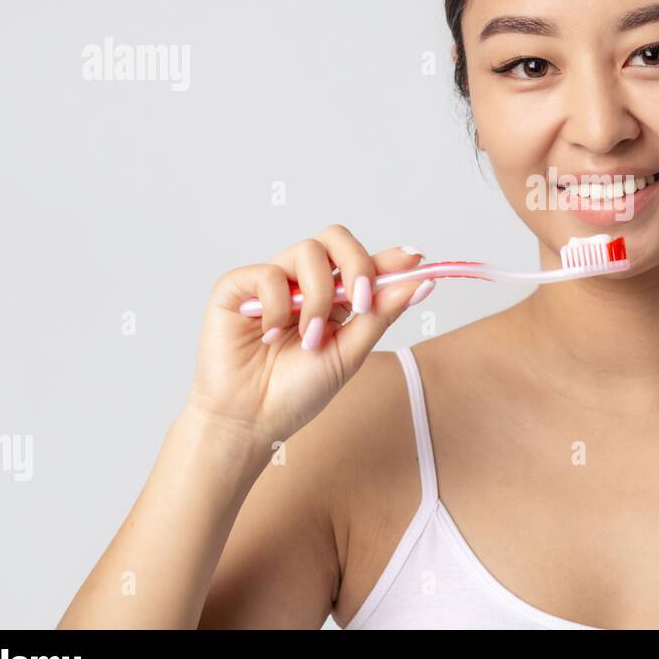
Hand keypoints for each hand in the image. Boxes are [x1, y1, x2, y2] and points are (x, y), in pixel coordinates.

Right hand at [185, 224, 433, 445]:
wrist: (251, 420)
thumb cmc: (296, 391)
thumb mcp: (350, 353)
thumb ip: (381, 314)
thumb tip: (421, 283)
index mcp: (333, 297)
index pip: (363, 263)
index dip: (389, 258)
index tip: (416, 259)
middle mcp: (303, 282)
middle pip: (337, 238)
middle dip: (357, 265)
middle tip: (361, 302)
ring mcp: (271, 281)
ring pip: (308, 251)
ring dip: (317, 298)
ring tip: (308, 338)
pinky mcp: (237, 286)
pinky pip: (268, 273)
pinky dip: (276, 306)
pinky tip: (269, 335)